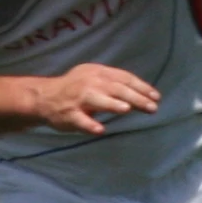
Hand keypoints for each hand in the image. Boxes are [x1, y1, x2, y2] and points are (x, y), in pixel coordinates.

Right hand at [32, 64, 159, 133]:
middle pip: (115, 89)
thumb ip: (114, 82)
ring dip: (112, 104)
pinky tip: (100, 129)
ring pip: (97, 100)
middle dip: (135, 97)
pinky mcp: (69, 114)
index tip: (156, 96)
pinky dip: (90, 125)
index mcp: (98, 72)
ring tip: (126, 109)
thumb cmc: (75, 88)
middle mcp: (89, 83)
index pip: (124, 78)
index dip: (141, 86)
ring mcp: (78, 99)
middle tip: (152, 107)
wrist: (45, 97)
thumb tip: (142, 92)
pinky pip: (80, 120)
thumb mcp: (93, 76)